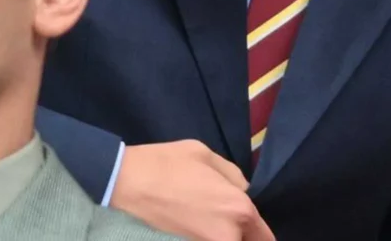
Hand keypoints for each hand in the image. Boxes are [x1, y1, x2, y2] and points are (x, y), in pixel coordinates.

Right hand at [111, 141, 274, 240]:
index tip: (252, 230)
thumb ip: (234, 177)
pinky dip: (203, 238)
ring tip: (202, 220)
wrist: (126, 182)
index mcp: (238, 209)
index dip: (260, 234)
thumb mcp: (209, 157)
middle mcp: (226, 236)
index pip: (264, 236)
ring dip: (221, 236)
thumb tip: (242, 192)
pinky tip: (190, 226)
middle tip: (222, 220)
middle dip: (241, 235)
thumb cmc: (168, 164)